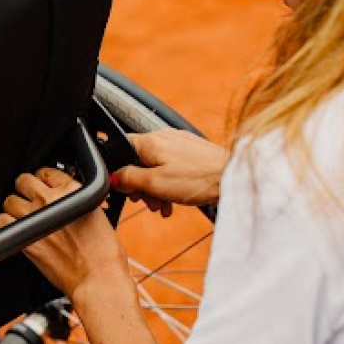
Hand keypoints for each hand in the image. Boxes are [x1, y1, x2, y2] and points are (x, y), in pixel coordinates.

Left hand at [0, 168, 132, 300]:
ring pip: (10, 200)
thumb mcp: (98, 214)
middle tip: (31, 200)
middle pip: (24, 181)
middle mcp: (50, 199)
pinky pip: (2, 221)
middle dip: (26, 189)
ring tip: (23, 216)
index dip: (44, 180)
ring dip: (14, 207)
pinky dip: (5, 224)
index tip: (44, 187)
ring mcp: (34, 217)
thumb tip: (65, 198)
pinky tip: (16, 229)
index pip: (46, 171)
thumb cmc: (103, 252)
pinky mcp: (24, 237)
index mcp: (72, 190)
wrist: (97, 276)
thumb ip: (78, 200)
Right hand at [111, 129, 228, 212]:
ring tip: (163, 207)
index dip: (119, 171)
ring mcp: (178, 143)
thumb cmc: (196, 179)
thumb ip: (129, 178)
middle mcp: (162, 137)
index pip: (120, 148)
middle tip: (148, 203)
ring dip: (155, 189)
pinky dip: (168, 184)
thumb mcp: (155, 183)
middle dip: (140, 185)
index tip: (127, 190)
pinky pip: (170, 167)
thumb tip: (113, 177)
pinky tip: (173, 201)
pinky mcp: (191, 152)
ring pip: (155, 167)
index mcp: (149, 141)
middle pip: (138, 161)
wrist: (231, 178)